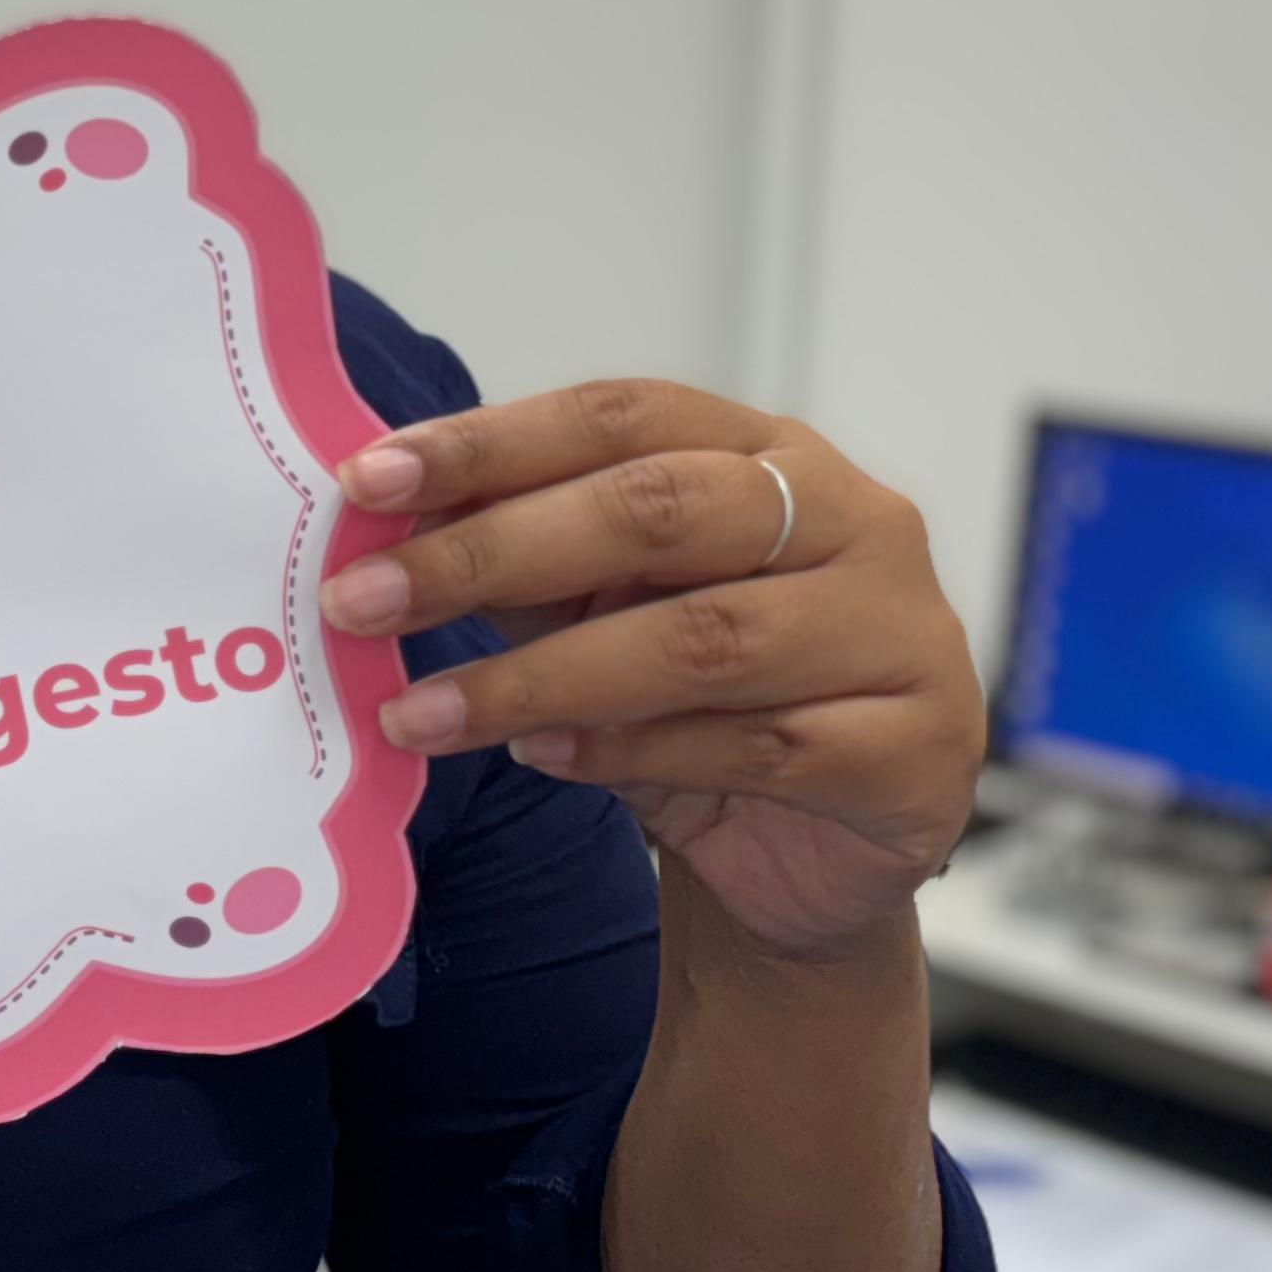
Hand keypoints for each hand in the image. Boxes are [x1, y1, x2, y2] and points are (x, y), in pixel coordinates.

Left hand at [320, 380, 982, 962]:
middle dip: (490, 553)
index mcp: (771, 453)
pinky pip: (753, 747)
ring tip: (422, 712)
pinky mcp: (911, 750)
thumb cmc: (707, 702)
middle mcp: (850, 520)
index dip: (488, 443)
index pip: (621, 416)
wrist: (821, 854)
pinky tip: (542, 758)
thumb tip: (382, 528)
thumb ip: (527, 563)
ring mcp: (896, 631)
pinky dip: (631, 752)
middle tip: (360, 601)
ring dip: (538, 678)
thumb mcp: (608, 612)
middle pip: (659, 510)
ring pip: (701, 638)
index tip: (365, 482)